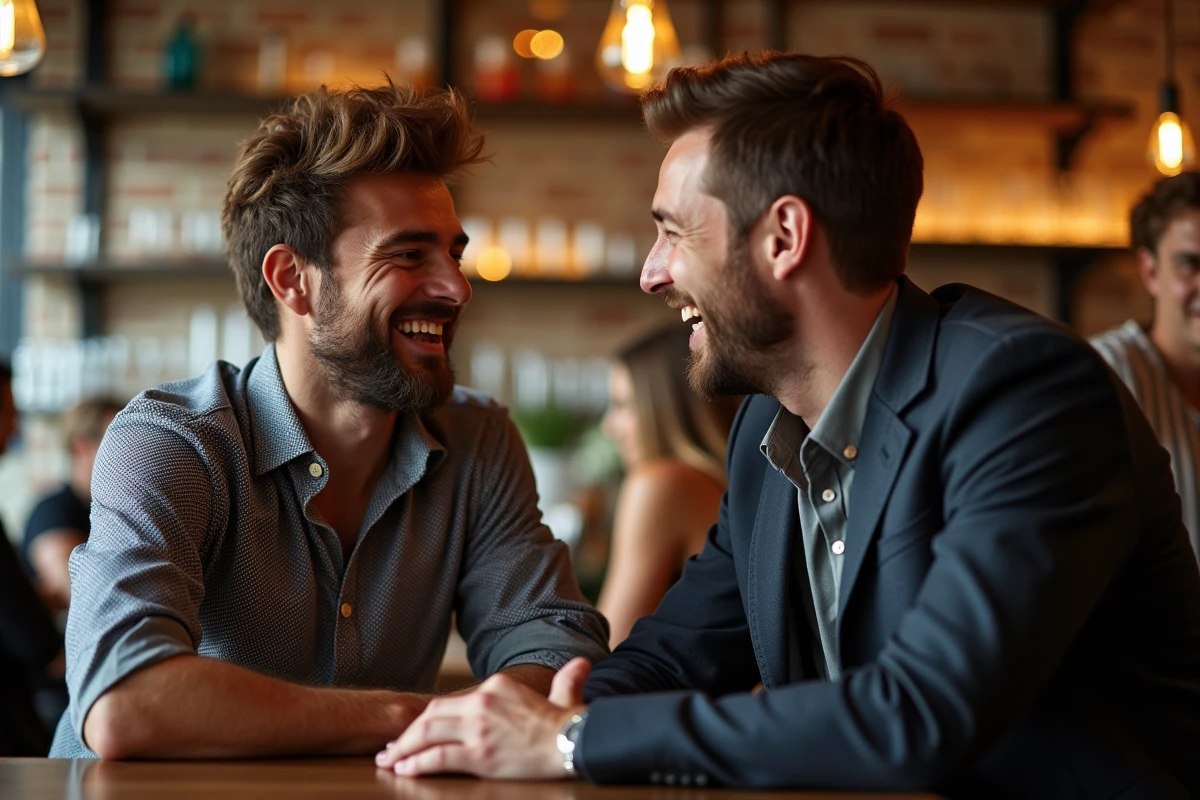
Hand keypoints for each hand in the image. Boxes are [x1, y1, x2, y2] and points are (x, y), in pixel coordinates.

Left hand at [375, 657, 590, 779]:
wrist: (574, 742)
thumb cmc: (568, 724)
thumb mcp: (564, 695)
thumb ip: (565, 680)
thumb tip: (581, 664)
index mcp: (496, 686)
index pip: (450, 701)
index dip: (428, 717)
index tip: (415, 730)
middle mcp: (482, 702)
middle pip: (431, 715)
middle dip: (407, 732)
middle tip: (390, 748)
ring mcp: (478, 728)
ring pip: (427, 734)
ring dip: (403, 748)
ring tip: (388, 761)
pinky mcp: (479, 754)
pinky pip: (438, 757)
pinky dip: (417, 763)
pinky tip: (405, 770)